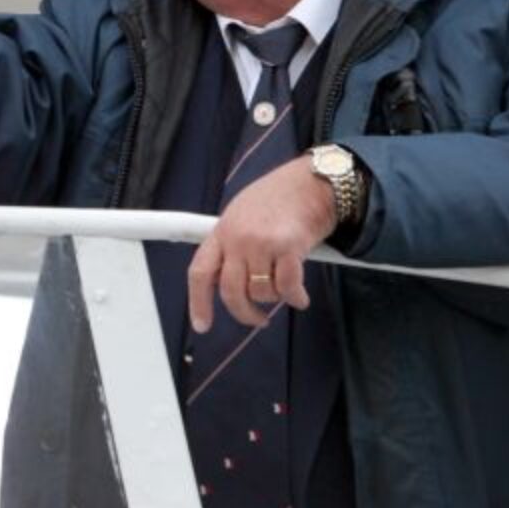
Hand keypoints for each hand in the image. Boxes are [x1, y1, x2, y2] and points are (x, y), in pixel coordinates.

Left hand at [187, 155, 337, 331]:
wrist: (310, 183)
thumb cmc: (277, 200)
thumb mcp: (240, 216)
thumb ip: (231, 246)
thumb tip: (226, 281)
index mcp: (221, 232)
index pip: (200, 273)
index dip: (198, 303)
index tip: (202, 325)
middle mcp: (238, 238)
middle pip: (231, 291)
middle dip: (245, 313)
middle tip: (258, 319)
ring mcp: (262, 243)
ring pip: (261, 292)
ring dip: (275, 297)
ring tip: (285, 285)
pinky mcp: (288, 248)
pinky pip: (287, 288)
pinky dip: (296, 298)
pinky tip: (300, 296)